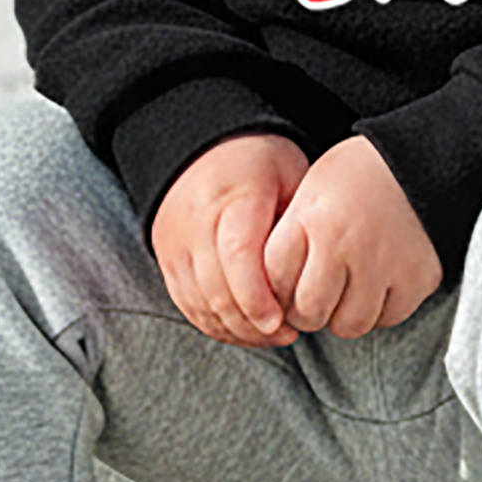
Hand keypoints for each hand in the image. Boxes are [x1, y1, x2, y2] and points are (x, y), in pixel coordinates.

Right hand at [151, 132, 310, 345]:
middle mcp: (196, 221)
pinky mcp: (165, 257)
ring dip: (234, 329)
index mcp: (232, 196)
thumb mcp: (291, 174)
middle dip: (251, 322)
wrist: (201, 145)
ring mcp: (175, 241)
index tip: (281, 322)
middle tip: (287, 334)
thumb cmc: (258, 161)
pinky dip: (213, 324)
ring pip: (198, 302)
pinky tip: (242, 331)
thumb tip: (316, 271)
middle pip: (216, 288)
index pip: (238, 255)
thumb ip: (300, 220)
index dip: (258, 297)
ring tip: (271, 336)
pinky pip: (185, 302)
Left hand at [262, 135, 443, 340]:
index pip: (275, 284)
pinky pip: (388, 318)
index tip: (288, 286)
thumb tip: (271, 297)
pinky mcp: (419, 278)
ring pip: (349, 324)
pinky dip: (379, 310)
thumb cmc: (357, 177)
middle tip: (317, 294)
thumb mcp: (309, 193)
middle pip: (310, 312)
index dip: (277, 292)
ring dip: (343, 315)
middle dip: (307, 311)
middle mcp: (348, 244)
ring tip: (348, 290)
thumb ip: (286, 241)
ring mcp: (386, 264)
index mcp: (313, 220)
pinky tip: (378, 284)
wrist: (421, 159)